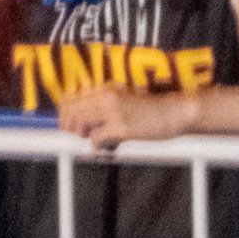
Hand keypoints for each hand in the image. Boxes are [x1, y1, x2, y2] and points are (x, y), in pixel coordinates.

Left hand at [58, 86, 196, 151]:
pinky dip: (97, 146)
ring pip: (81, 122)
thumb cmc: (151, 111)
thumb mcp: (126, 102)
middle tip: (75, 137)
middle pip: (73, 110)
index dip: (65, 112)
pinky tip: (107, 148)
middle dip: (69, 126)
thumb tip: (87, 122)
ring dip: (82, 135)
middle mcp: (107, 96)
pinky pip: (96, 138)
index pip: (74, 97)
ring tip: (93, 141)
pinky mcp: (121, 127)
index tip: (65, 124)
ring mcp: (114, 111)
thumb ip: (107, 107)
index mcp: (107, 89)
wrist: (174, 112)